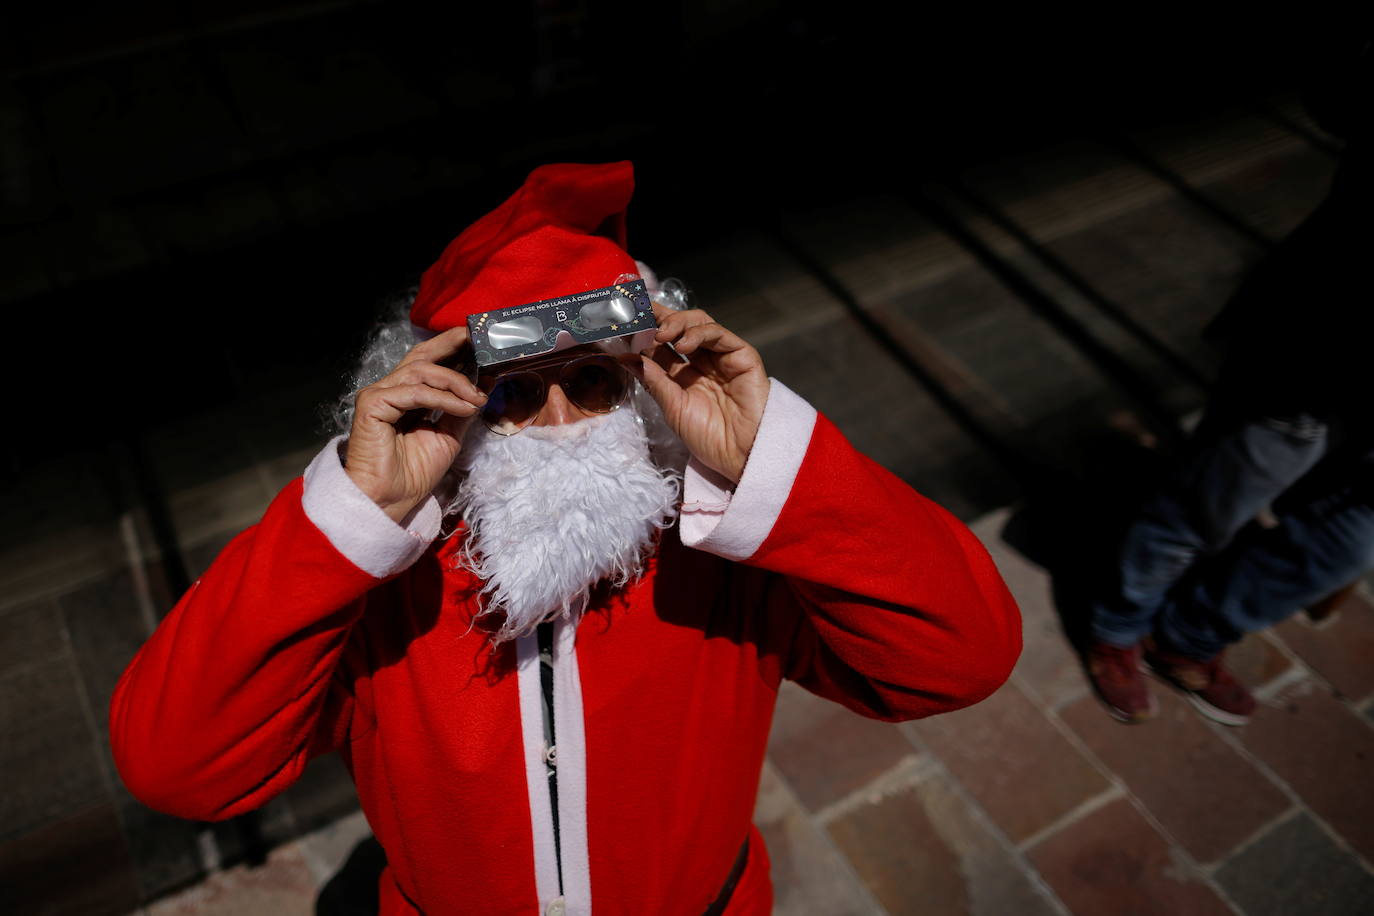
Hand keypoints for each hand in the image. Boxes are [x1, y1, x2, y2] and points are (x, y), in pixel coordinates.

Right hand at [344, 325, 485, 523]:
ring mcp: (379, 394)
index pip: (430, 364)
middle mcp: (391, 390)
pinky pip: (416, 393)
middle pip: (421, 356)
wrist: (391, 499)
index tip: (480, 345)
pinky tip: (464, 407)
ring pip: (422, 372)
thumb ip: (461, 409)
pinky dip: (444, 398)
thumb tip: (484, 386)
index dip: (453, 351)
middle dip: (450, 343)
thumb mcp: (448, 436)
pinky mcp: (372, 404)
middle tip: (476, 338)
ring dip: (456, 382)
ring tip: (478, 398)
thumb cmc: (413, 473)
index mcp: (406, 396)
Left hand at [624, 303, 768, 482]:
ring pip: (698, 324)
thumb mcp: (672, 407)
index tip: (624, 322)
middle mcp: (702, 362)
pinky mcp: (742, 355)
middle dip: (658, 317)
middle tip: (640, 316)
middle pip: (679, 327)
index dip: (643, 332)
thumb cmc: (709, 437)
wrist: (741, 454)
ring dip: (676, 323)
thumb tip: (625, 356)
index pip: (661, 345)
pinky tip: (683, 344)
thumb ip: (652, 379)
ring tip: (659, 334)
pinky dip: (699, 333)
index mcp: (683, 376)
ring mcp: (722, 357)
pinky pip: (719, 334)